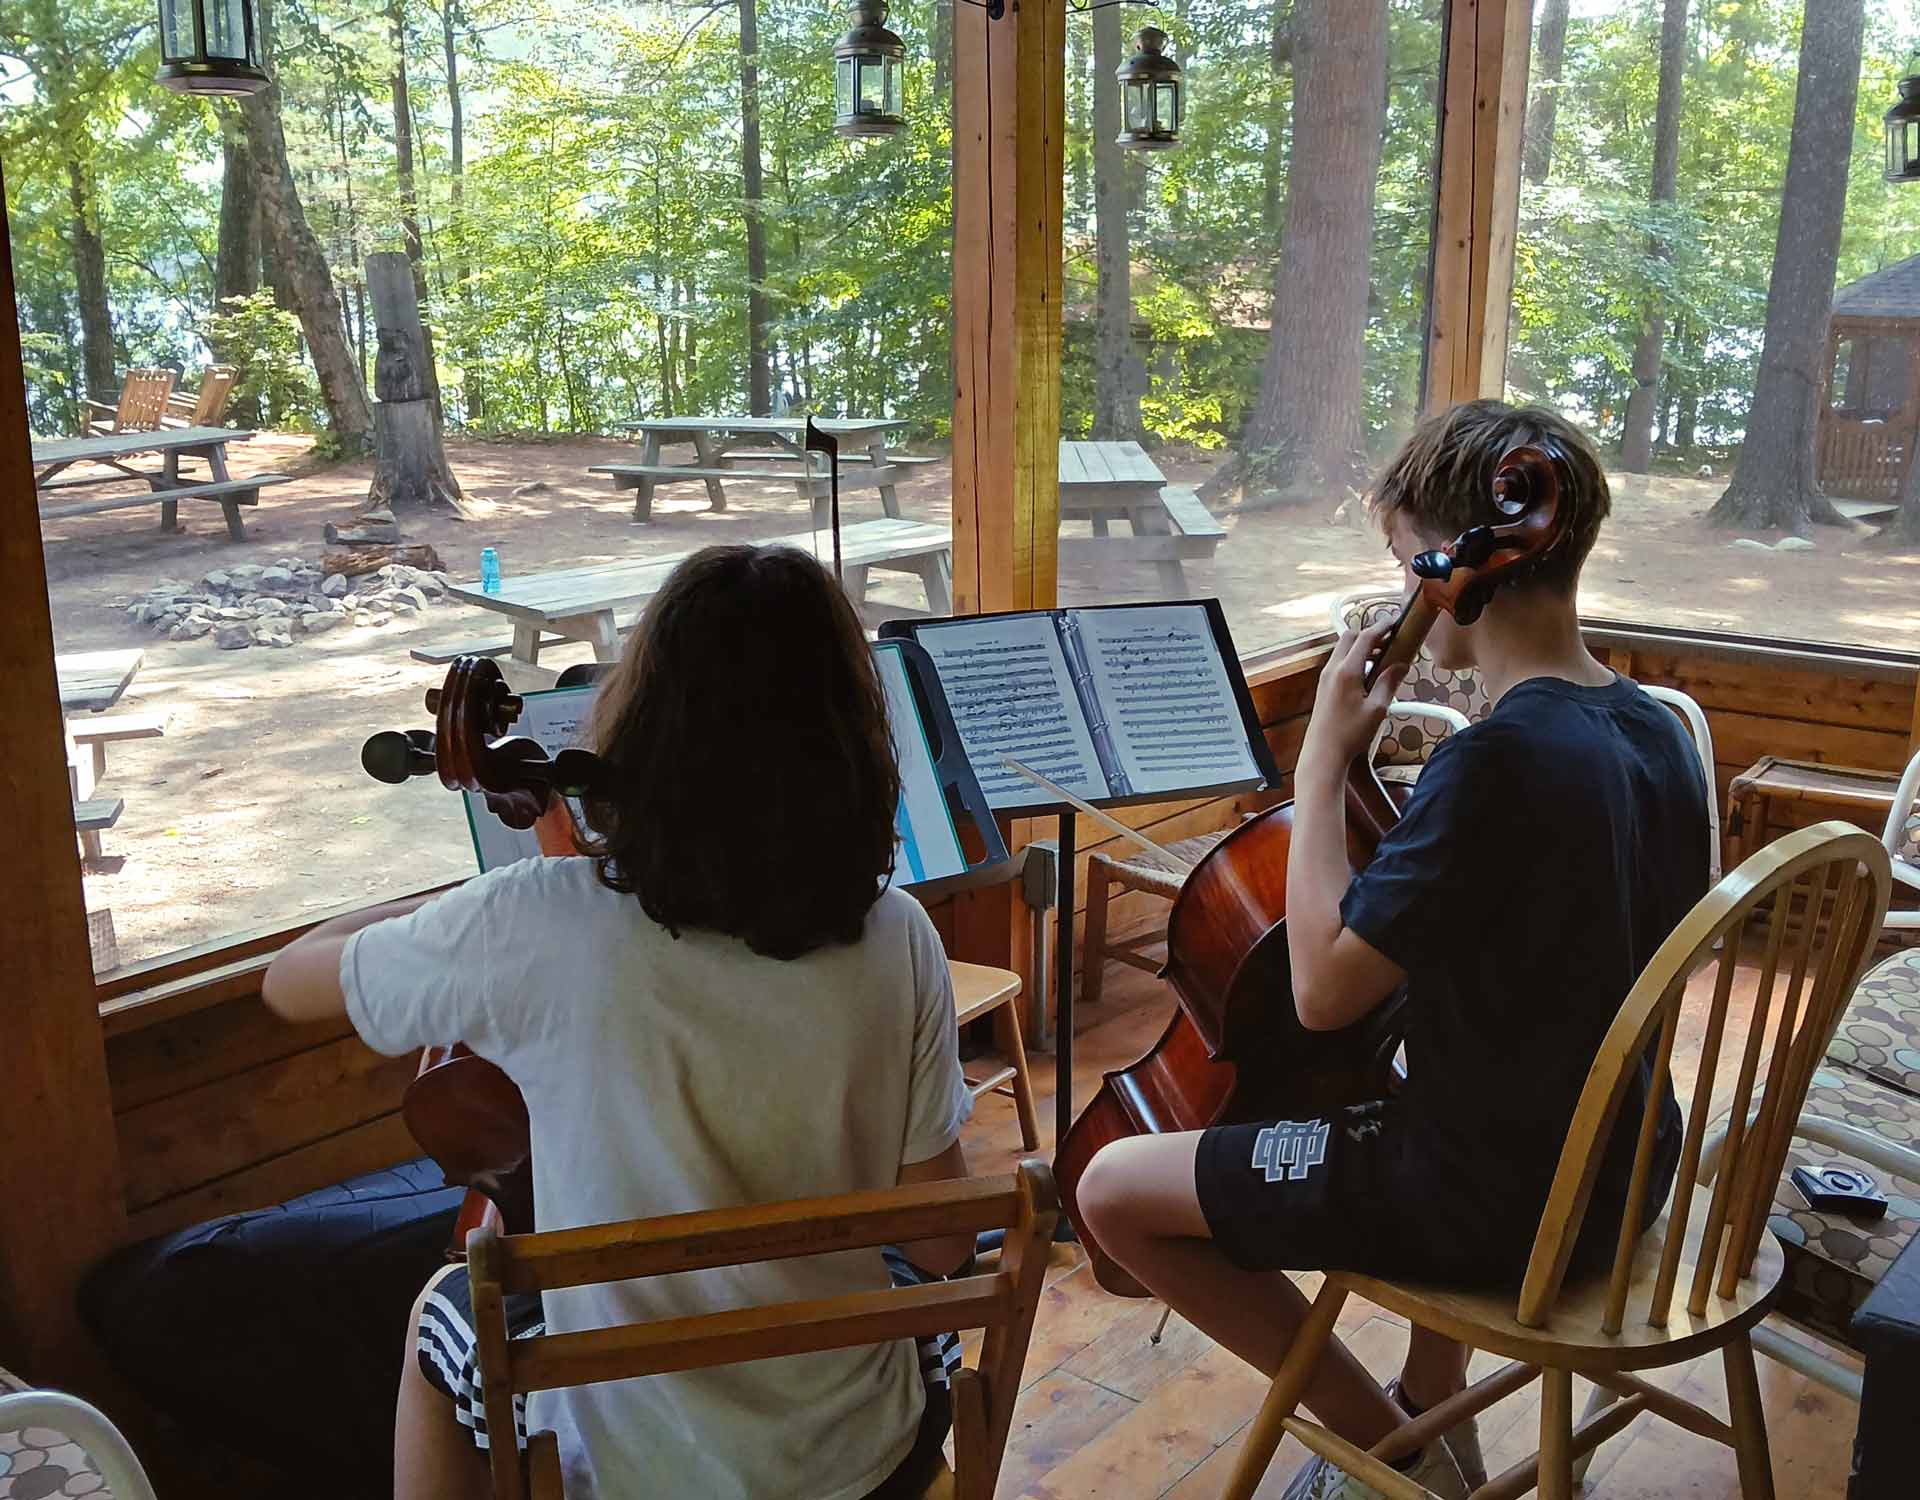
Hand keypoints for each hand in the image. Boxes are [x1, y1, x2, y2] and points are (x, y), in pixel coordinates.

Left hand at [1300, 621, 1409, 777]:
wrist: (1323, 753)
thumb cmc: (1350, 734)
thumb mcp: (1377, 709)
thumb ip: (1389, 683)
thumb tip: (1401, 665)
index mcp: (1347, 671)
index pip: (1365, 637)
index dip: (1382, 627)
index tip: (1396, 622)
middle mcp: (1332, 670)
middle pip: (1349, 637)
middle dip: (1369, 634)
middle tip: (1389, 641)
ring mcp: (1324, 677)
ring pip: (1342, 649)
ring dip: (1360, 647)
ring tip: (1381, 657)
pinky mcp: (1322, 687)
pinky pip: (1338, 662)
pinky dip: (1353, 658)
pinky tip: (1367, 673)